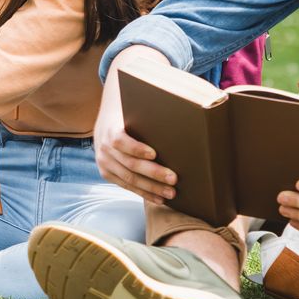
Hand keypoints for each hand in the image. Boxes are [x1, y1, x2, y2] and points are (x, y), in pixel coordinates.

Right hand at [94, 46, 176, 202]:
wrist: (106, 121)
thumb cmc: (131, 114)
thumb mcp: (135, 108)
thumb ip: (155, 110)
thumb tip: (195, 100)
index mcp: (110, 129)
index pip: (120, 140)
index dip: (137, 148)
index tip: (155, 154)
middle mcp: (103, 148)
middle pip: (130, 164)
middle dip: (153, 173)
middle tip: (174, 179)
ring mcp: (104, 162)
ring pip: (129, 179)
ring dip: (152, 188)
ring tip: (171, 193)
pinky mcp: (107, 173)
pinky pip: (126, 186)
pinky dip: (144, 193)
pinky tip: (159, 199)